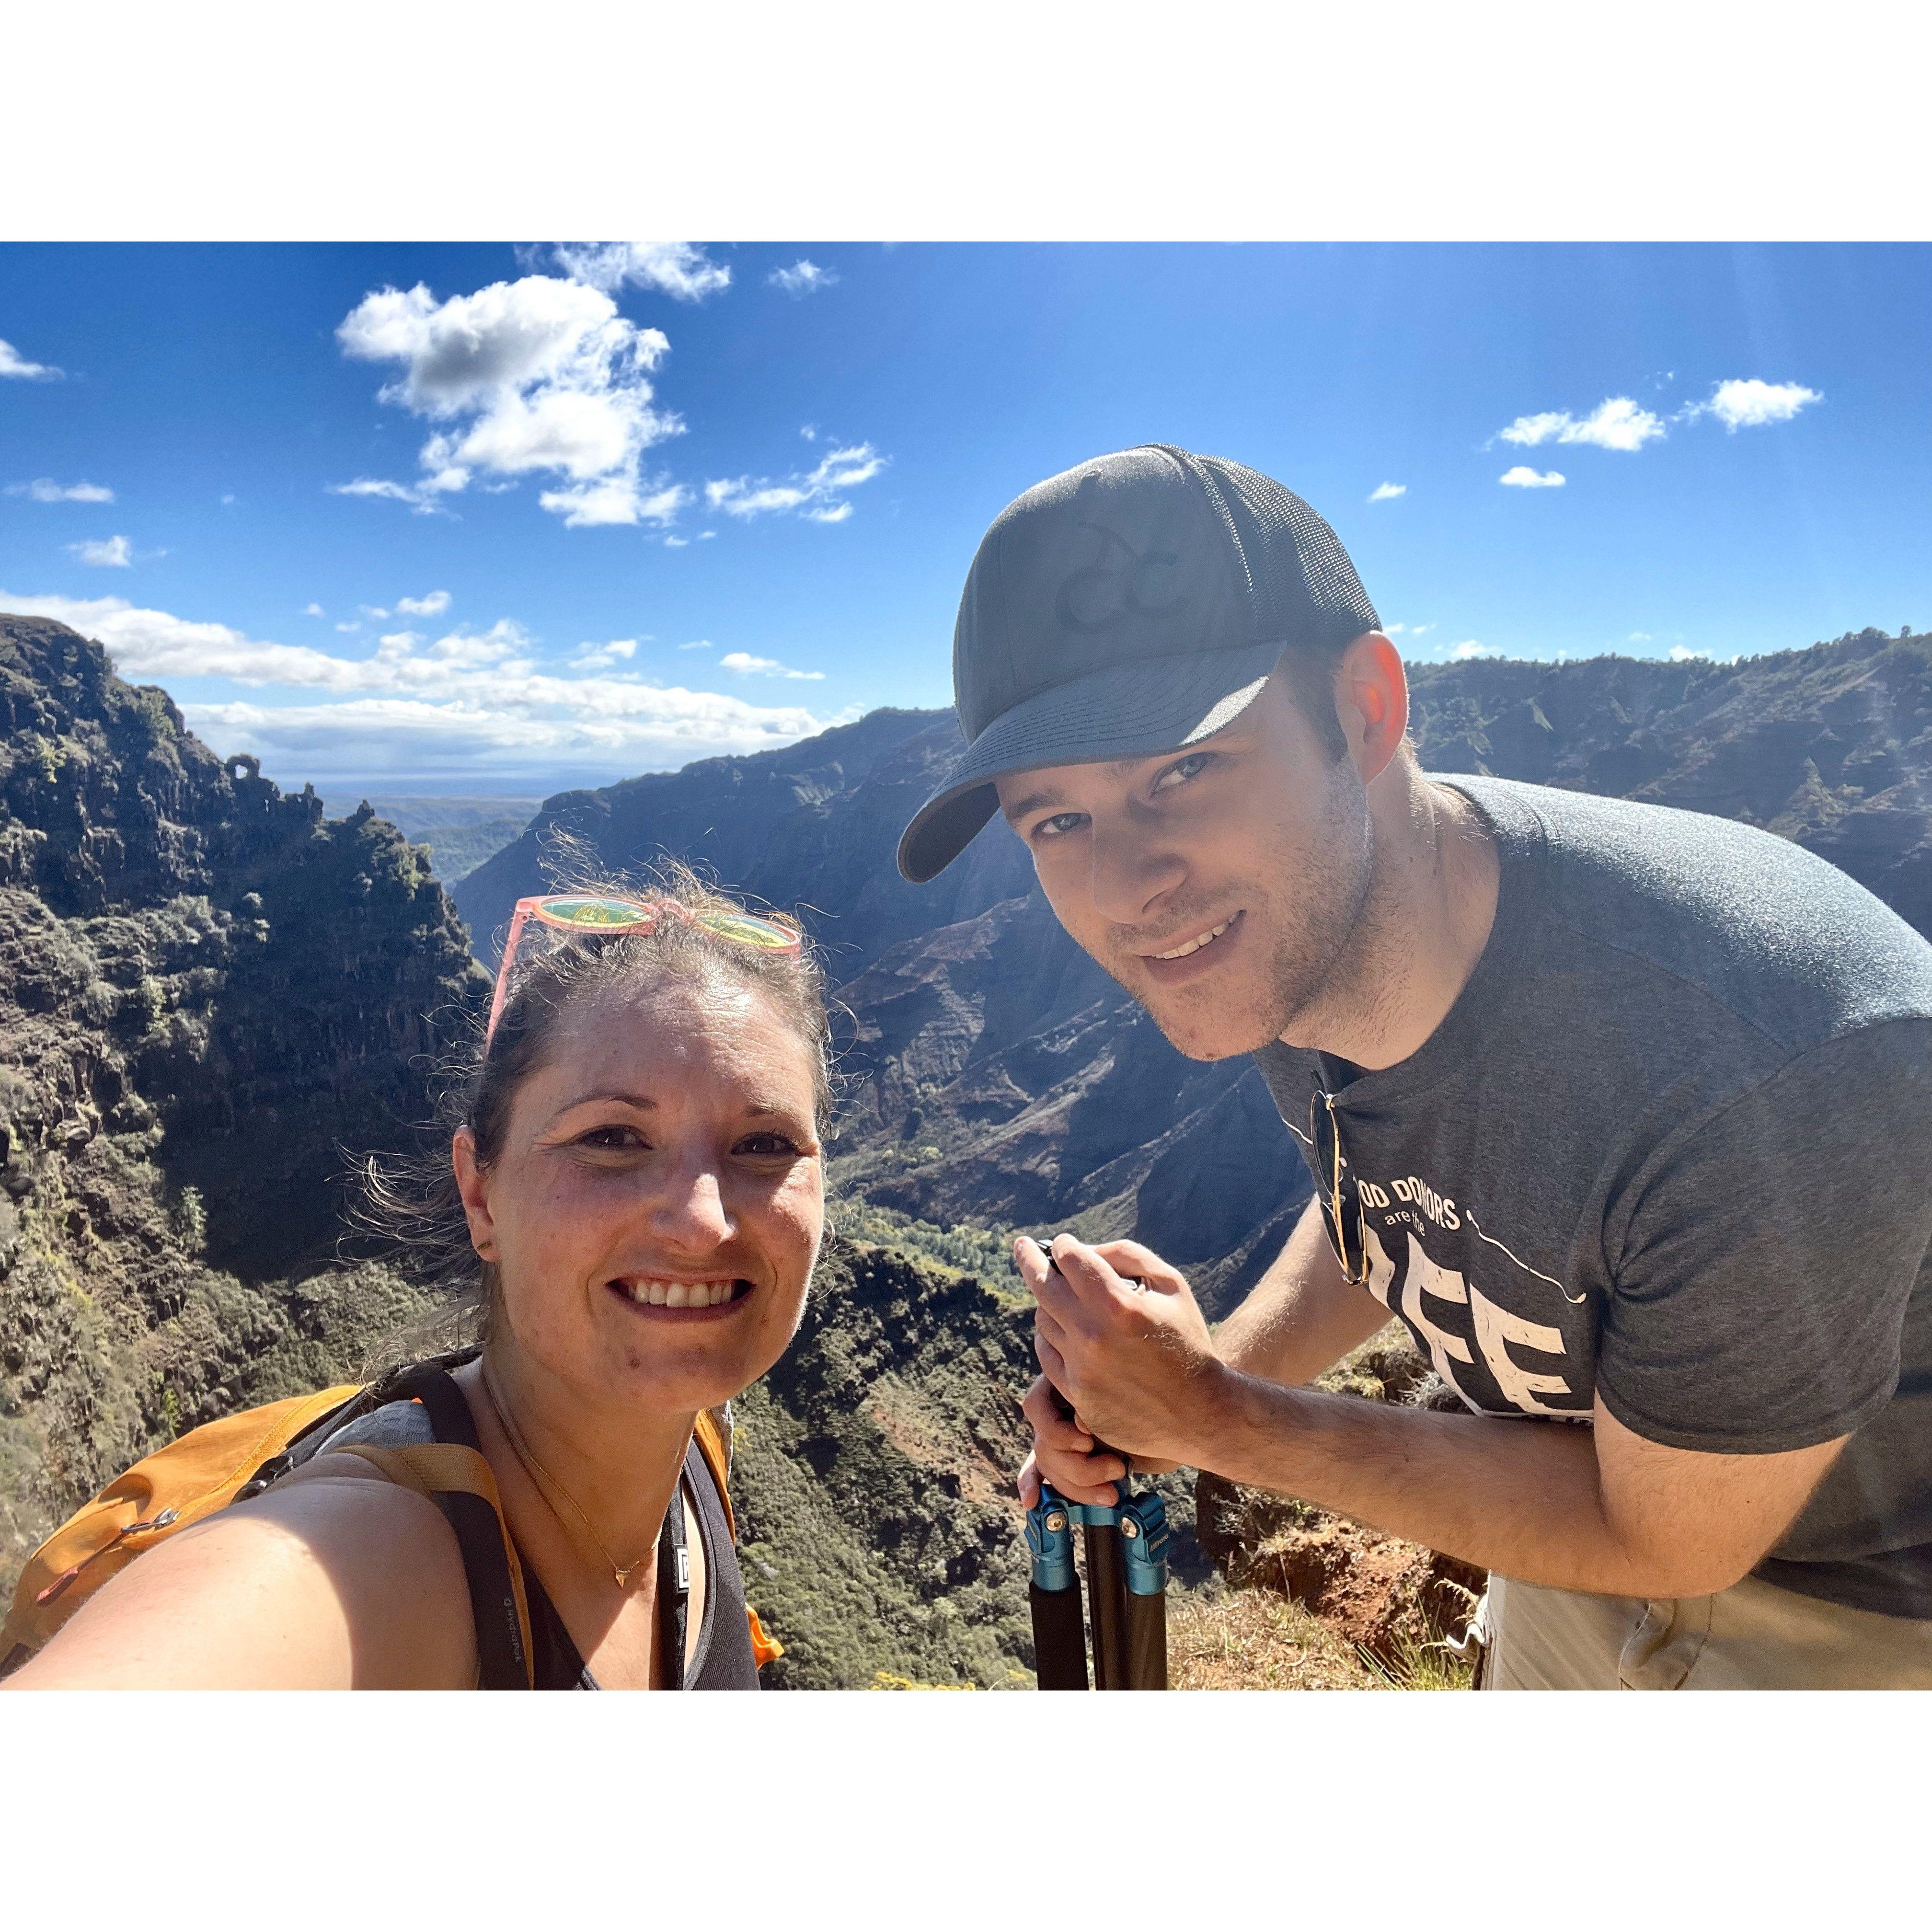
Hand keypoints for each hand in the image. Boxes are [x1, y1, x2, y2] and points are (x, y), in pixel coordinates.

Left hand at [1016, 1234, 1222, 1484]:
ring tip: (1058, 1293)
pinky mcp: (1075, 1394)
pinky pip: (1046, 1354)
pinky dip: (1050, 1336)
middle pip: (1044, 1286)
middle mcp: (1093, 1336)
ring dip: (1047, 1301)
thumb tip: (1084, 1249)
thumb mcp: (1171, 1286)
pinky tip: (1059, 1326)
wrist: (1197, 1412)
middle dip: (1030, 1259)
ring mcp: (1080, 1368)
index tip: (1063, 1242)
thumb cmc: (1187, 1341)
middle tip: (1021, 1246)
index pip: (1071, 1260)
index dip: (1064, 1245)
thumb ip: (1128, 1256)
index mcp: (1119, 1306)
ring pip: (1043, 1320)